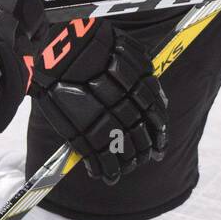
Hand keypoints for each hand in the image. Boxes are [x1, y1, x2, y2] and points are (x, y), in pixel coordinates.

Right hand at [30, 18, 168, 184]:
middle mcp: (127, 108)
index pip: (157, 119)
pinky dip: (104, 171)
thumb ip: (144, 77)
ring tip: (125, 169)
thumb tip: (158, 100)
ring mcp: (105, 123)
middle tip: (143, 158)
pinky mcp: (83, 134)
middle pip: (142, 138)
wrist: (61, 48)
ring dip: (127, 164)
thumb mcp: (127, 53)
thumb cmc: (92, 44)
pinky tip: (105, 175)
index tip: (160, 146)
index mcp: (141, 89)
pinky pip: (98, 160)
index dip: (160, 135)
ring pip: (124, 153)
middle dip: (143, 152)